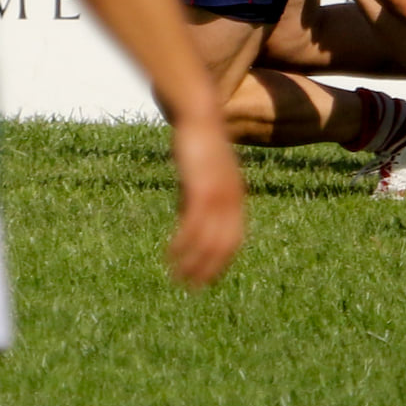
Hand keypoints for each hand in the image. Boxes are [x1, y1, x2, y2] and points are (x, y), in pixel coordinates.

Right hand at [165, 121, 245, 287]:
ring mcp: (219, 194)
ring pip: (209, 240)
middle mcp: (232, 199)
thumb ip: (194, 199)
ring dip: (193, 263)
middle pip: (225, 246)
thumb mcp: (199, 177)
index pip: (233, 239)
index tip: (208, 280)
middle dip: (209, 270)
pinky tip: (170, 256)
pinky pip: (194, 226)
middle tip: (192, 289)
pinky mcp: (202, 188)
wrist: (200, 116)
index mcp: (235, 197)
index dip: (221, 262)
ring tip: (177, 279)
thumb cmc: (198, 145)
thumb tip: (185, 220)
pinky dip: (183, 245)